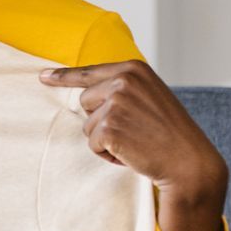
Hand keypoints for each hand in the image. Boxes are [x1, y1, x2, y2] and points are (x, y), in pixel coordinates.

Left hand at [39, 60, 229, 230]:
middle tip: (132, 130)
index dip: (63, 76)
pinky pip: (92, 143)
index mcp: (133, 69)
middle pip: (84, 101)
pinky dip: (107, 154)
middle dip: (101, 120)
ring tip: (134, 142)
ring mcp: (115, 102)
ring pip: (88, 125)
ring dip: (105, 139)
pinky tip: (130, 153)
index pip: (89, 72)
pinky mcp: (109, 127)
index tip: (42, 77)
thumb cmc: (169, 133)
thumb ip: (124, 89)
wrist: (188, 161)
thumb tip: (89, 93)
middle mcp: (123, 80)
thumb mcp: (149, 98)